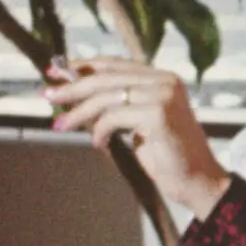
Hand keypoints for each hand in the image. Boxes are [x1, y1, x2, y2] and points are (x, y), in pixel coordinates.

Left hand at [51, 56, 226, 216]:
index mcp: (162, 78)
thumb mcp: (136, 123)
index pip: (115, 64)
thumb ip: (114, 105)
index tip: (55, 72)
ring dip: (79, 113)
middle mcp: (165, 82)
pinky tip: (99, 143)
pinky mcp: (160, 114)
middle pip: (107, 78)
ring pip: (107, 97)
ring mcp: (164, 96)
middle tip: (48, 97)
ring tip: (62, 126)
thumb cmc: (167, 155)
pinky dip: (100, 130)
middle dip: (73, 87)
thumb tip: (73, 95)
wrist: (197, 181)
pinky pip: (114, 117)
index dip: (83, 66)